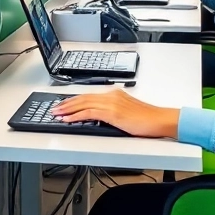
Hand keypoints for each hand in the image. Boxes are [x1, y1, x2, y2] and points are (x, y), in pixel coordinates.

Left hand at [51, 90, 179, 137]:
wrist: (160, 120)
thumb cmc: (147, 119)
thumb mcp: (127, 111)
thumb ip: (113, 111)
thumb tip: (99, 117)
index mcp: (114, 94)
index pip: (89, 96)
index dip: (74, 100)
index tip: (64, 104)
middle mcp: (111, 96)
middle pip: (83, 98)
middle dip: (66, 104)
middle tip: (54, 108)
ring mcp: (111, 103)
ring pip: (83, 104)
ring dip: (67, 109)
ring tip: (57, 114)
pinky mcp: (112, 113)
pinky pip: (89, 113)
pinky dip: (76, 116)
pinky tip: (68, 119)